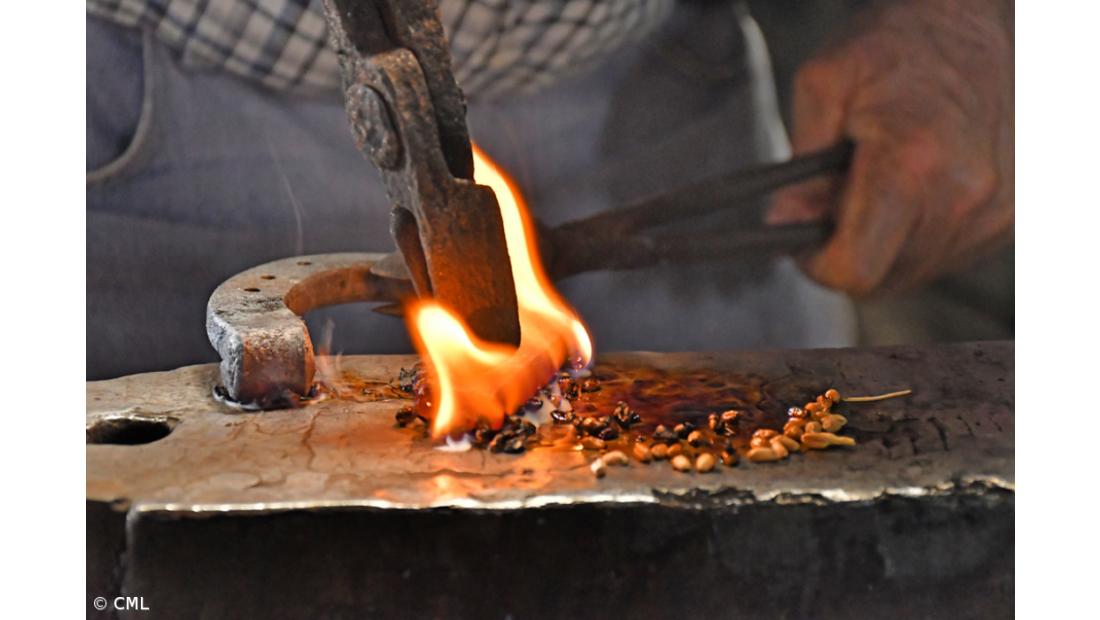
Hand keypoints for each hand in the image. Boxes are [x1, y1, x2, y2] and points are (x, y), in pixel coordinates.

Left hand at [767, 0, 1013, 295]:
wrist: (975, 22)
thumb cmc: (897, 45)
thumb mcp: (823, 84)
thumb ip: (799, 168)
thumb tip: (785, 224)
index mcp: (912, 165)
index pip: (857, 270)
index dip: (819, 265)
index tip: (805, 240)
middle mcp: (964, 195)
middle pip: (883, 279)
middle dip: (849, 250)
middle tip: (838, 201)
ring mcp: (995, 210)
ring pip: (915, 274)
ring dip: (885, 244)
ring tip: (879, 185)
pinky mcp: (1011, 216)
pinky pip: (947, 256)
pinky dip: (920, 235)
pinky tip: (915, 189)